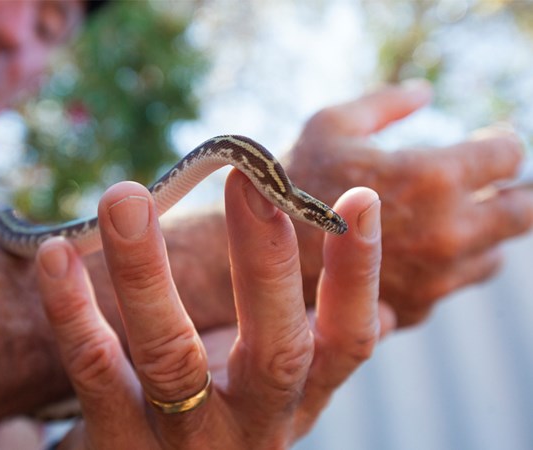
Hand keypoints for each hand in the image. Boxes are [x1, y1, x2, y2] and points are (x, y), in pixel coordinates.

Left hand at [35, 171, 392, 448]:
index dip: (358, 276)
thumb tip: (393, 311)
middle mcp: (255, 426)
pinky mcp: (118, 447)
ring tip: (125, 196)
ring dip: (147, 273)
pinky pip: (94, 371)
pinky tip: (58, 255)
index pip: (348, 342)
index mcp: (300, 400)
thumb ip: (316, 349)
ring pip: (172, 358)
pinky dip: (74, 310)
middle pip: (274, 352)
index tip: (361, 199)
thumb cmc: (222, 423)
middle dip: (264, 262)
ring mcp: (186, 442)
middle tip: (246, 177)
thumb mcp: (275, 391)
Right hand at [286, 81, 532, 326]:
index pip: (505, 157)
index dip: (498, 144)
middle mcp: (445, 234)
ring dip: (481, 232)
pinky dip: (446, 265)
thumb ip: (385, 103)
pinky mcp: (415, 310)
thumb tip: (424, 92)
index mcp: (431, 178)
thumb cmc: (289, 183)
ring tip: (450, 216)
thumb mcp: (331, 124)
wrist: (248, 260)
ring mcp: (432, 280)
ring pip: (492, 253)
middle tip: (495, 183)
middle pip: (521, 212)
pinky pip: (453, 283)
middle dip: (512, 192)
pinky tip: (415, 250)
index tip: (488, 144)